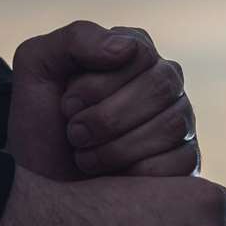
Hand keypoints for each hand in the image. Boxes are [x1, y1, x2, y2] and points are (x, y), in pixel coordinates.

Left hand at [7, 22, 197, 181]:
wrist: (42, 186)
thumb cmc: (40, 124)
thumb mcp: (38, 66)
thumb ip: (77, 39)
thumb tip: (127, 47)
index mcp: (134, 53)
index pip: (137, 54)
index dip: (97, 84)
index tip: (66, 105)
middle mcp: (165, 83)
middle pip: (160, 87)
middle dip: (107, 118)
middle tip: (74, 134)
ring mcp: (181, 122)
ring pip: (171, 126)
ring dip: (117, 148)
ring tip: (86, 157)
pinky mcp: (187, 161)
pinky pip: (179, 163)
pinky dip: (136, 173)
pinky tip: (112, 178)